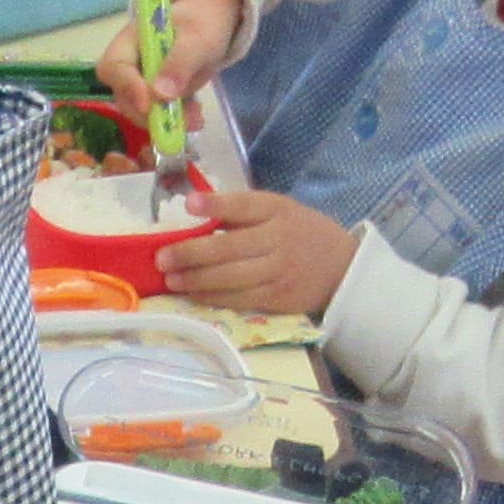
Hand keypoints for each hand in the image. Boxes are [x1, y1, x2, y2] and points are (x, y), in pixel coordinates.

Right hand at [93, 0, 245, 120]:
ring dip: (166, 121)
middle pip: (125, 97)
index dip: (127, 87)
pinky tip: (196, 117)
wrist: (212, 21)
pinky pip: (159, 115)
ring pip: (142, 112)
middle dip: (150, 113)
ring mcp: (141, 83)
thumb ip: (180, 63)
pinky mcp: (156, 97)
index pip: (114, 67)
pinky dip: (176, 121)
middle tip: (177, 120)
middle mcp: (130, 65)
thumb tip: (160, 95)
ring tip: (196, 118)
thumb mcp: (196, 38)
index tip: (148, 104)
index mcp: (130, 41)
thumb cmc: (201, 20)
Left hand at [162, 186, 356, 319]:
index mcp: (276, 210)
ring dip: (195, 279)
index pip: (243, 206)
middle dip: (191, 253)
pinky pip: (238, 298)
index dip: (215, 205)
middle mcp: (277, 239)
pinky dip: (212, 296)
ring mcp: (277, 271)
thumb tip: (193, 218)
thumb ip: (242, 215)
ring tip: (169, 279)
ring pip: (230, 277)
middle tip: (162, 258)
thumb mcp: (278, 211)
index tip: (188, 205)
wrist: (341, 267)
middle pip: (229, 247)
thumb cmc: (299, 233)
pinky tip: (192, 293)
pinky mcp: (276, 297)